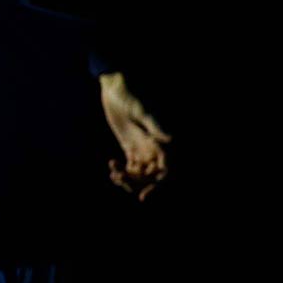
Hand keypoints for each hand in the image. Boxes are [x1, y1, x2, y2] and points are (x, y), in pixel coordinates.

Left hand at [100, 71, 170, 200]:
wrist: (116, 86)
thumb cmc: (131, 94)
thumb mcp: (141, 109)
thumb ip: (154, 124)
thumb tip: (170, 138)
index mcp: (162, 142)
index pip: (166, 170)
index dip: (158, 185)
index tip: (143, 195)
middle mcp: (155, 148)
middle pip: (153, 176)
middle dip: (139, 183)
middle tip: (120, 180)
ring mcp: (143, 148)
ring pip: (141, 174)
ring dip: (129, 179)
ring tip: (114, 174)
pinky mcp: (131, 146)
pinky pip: (131, 167)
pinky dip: (123, 171)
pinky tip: (112, 166)